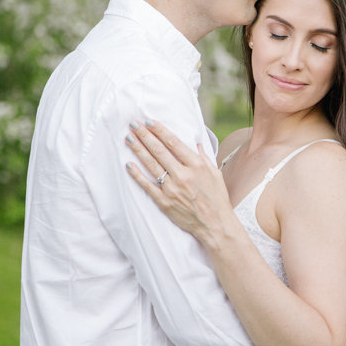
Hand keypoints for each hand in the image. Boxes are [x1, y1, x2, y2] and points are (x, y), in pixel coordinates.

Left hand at [125, 120, 232, 244]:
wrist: (215, 224)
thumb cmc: (217, 198)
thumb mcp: (215, 173)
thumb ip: (203, 157)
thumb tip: (195, 143)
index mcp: (196, 165)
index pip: (173, 142)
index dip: (160, 130)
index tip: (149, 121)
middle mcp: (183, 175)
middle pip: (159, 151)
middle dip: (144, 135)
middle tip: (133, 124)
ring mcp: (172, 189)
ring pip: (151, 165)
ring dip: (138, 150)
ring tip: (129, 138)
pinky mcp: (164, 202)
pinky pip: (147, 186)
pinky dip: (137, 175)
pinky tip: (129, 164)